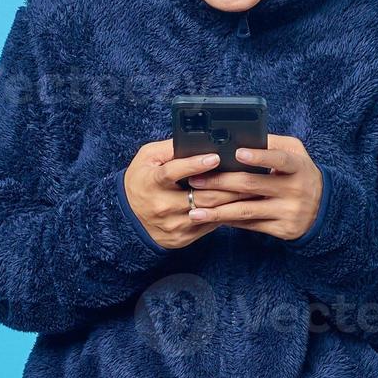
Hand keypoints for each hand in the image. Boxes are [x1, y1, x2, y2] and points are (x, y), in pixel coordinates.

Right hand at [122, 140, 258, 249]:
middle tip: (248, 174)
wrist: (127, 219)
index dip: (194, 164)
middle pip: (200, 196)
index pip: (173, 173)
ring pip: (209, 212)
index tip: (214, 157)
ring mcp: (173, 224)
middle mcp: (162, 206)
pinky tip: (239, 205)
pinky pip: (209, 225)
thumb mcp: (147, 159)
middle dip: (226, 185)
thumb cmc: (141, 181)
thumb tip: (196, 139)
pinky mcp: (182, 238)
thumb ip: (170, 148)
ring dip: (231, 201)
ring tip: (250, 189)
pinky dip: (225, 214)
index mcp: (151, 182)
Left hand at [183, 134, 323, 240]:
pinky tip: (210, 218)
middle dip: (220, 182)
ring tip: (194, 208)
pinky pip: (250, 225)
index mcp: (298, 167)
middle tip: (195, 180)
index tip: (238, 152)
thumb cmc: (300, 174)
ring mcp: (288, 212)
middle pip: (251, 185)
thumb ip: (272, 144)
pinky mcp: (282, 230)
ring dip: (217, 209)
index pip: (279, 160)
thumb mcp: (295, 154)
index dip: (260, 156)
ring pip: (246, 210)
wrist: (324, 209)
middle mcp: (294, 190)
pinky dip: (228, 221)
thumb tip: (241, 137)